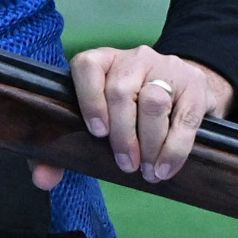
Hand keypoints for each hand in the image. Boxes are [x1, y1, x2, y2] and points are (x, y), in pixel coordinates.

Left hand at [43, 45, 232, 188]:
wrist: (186, 90)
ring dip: (149, 143)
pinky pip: (184, 118)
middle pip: (122, 92)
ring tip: (147, 171)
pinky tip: (165, 167)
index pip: (87, 67)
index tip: (97, 133)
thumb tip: (43, 179)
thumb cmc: (131, 112)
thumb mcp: (100, 121)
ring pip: (154, 102)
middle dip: (122, 135)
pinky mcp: (194, 85)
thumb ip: (65, 149)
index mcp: (102, 61)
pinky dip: (174, 149)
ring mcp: (166, 68)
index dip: (89, 100)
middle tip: (126, 165)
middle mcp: (133, 58)